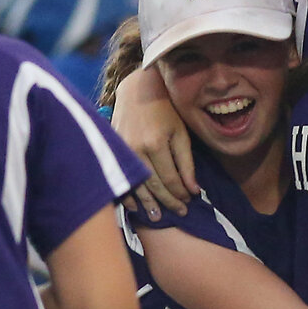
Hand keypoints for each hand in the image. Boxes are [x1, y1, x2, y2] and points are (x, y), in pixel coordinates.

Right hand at [113, 68, 196, 218]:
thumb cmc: (164, 109)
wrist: (136, 90)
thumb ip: (187, 162)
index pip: (170, 179)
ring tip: (158, 217)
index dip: (180, 193)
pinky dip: (128, 195)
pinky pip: (121, 178)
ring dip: (148, 204)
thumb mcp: (181, 132)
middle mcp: (136, 150)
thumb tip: (194, 190)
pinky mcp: (113, 151)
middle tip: (179, 214)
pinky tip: (136, 207)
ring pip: (137, 185)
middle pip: (154, 186)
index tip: (189, 202)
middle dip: (168, 202)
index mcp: (156, 144)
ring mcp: (122, 151)